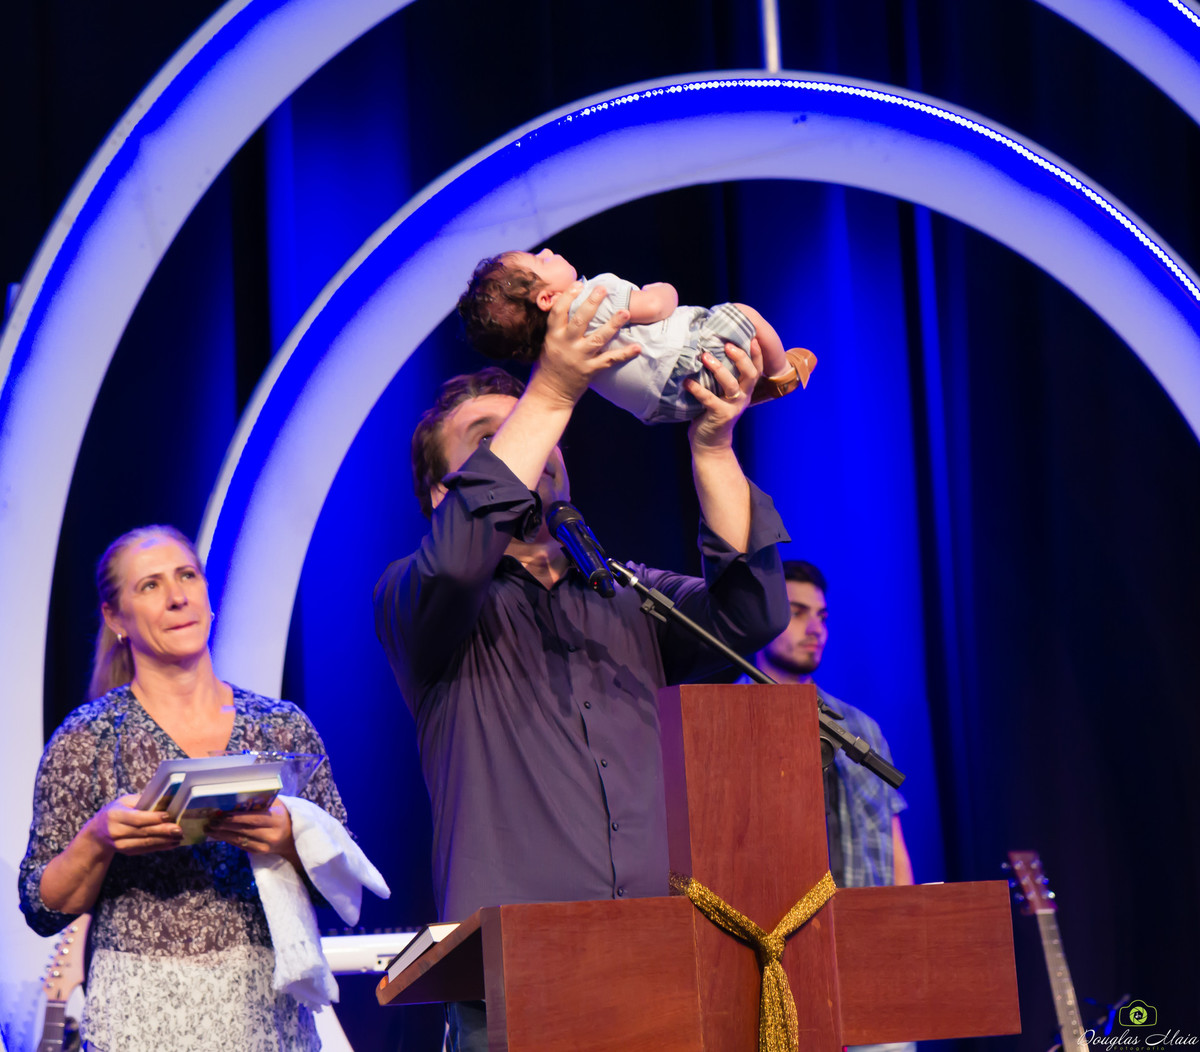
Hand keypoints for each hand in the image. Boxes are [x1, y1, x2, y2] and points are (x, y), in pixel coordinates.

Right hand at [86, 795, 183, 855]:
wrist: (98, 833)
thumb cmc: (116, 812)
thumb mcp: (124, 802)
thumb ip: (142, 801)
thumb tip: (165, 801)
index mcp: (115, 815)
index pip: (136, 818)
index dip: (153, 818)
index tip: (168, 816)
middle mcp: (115, 831)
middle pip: (143, 832)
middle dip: (163, 831)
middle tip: (179, 829)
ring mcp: (120, 844)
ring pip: (145, 843)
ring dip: (164, 841)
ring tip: (179, 837)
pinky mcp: (126, 852)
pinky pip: (145, 849)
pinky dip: (160, 847)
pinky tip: (172, 843)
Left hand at [207, 800, 298, 864]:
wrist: (291, 836)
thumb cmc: (280, 815)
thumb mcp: (276, 805)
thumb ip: (260, 801)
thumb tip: (236, 798)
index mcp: (277, 819)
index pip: (254, 819)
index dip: (237, 817)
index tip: (222, 814)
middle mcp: (272, 835)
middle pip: (244, 830)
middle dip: (225, 826)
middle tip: (211, 820)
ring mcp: (265, 846)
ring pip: (239, 840)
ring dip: (222, 834)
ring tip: (209, 828)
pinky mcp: (258, 852)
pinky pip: (240, 845)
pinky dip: (227, 839)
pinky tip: (218, 835)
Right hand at [531, 285, 640, 407]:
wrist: (548, 395)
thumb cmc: (548, 366)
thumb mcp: (547, 343)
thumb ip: (559, 328)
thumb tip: (572, 305)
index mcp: (553, 336)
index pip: (558, 311)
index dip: (568, 296)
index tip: (579, 284)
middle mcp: (565, 345)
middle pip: (580, 320)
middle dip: (592, 303)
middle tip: (603, 289)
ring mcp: (578, 358)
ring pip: (598, 338)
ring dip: (613, 324)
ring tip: (625, 312)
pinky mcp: (590, 371)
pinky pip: (609, 360)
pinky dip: (624, 354)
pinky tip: (637, 347)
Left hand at [686, 338, 761, 451]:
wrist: (710, 443)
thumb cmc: (713, 412)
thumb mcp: (721, 393)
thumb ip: (720, 376)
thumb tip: (706, 348)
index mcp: (745, 389)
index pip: (757, 368)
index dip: (757, 353)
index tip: (752, 337)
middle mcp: (743, 397)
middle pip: (750, 374)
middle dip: (740, 357)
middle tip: (727, 345)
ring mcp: (733, 407)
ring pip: (732, 385)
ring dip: (718, 369)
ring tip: (704, 357)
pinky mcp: (720, 416)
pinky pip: (709, 399)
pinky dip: (698, 389)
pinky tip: (687, 382)